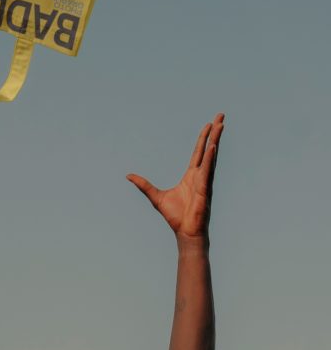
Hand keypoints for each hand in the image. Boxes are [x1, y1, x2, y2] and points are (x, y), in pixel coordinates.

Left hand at [126, 113, 223, 241]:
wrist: (185, 233)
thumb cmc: (175, 217)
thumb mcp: (155, 197)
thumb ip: (143, 185)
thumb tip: (128, 176)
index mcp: (191, 175)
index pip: (199, 151)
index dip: (203, 137)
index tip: (209, 124)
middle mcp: (200, 175)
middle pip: (208, 148)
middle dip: (214, 132)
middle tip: (220, 116)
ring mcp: (204, 180)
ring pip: (211, 155)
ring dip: (216, 139)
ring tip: (221, 124)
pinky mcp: (204, 188)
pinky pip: (208, 169)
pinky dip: (211, 157)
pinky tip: (213, 145)